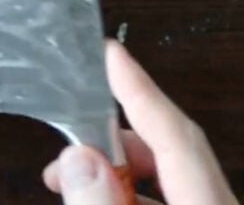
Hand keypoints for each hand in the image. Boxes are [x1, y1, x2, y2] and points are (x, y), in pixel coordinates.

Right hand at [42, 41, 237, 204]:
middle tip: (68, 148)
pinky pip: (167, 202)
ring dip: (116, 175)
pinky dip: (128, 197)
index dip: (140, 90)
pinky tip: (97, 200)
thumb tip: (79, 157)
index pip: (177, 135)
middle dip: (115, 143)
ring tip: (66, 182)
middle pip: (170, 153)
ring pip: (165, 180)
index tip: (111, 52)